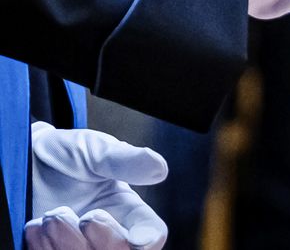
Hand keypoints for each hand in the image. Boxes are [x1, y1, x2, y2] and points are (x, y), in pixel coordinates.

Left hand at [26, 122, 167, 249]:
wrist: (25, 161)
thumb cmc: (67, 154)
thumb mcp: (98, 151)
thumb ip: (127, 160)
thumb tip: (160, 168)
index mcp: (127, 208)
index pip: (151, 232)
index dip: (149, 239)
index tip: (138, 239)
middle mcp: (105, 231)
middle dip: (102, 238)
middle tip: (84, 216)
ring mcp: (76, 244)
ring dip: (65, 241)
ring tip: (51, 215)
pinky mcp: (50, 249)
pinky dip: (43, 246)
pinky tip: (36, 225)